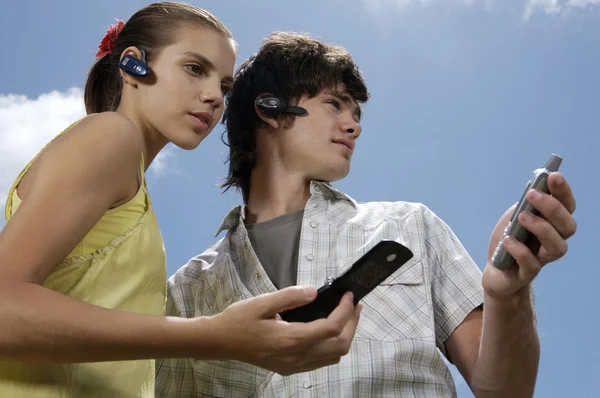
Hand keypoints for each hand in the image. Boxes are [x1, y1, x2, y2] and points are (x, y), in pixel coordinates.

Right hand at [207, 286, 361, 375]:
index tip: (348, 295)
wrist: (221, 342)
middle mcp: (296, 356)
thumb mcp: (263, 302)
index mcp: (290, 339)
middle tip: (355, 304)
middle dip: (352, 324)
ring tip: (347, 315)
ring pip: (333, 357)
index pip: (331, 327)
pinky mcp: (290, 368)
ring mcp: (294, 365)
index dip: (345, 311)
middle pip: (339, 346)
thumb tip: (315, 291)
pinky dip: (333, 347)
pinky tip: (329, 331)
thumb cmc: (239, 320)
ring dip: (345, 336)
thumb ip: (291, 296)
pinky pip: (321, 362)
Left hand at [482, 172, 576, 297]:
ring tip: (521, 217)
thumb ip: (526, 204)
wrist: (496, 270)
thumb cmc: (510, 239)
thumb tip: (535, 185)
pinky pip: (531, 264)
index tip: (554, 176)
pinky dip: (519, 250)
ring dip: (541, 228)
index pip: (568, 207)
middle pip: (568, 226)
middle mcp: (553, 242)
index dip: (563, 192)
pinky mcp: (527, 273)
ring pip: (557, 247)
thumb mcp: (515, 217)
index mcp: (553, 224)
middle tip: (532, 195)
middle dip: (552, 207)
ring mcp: (542, 259)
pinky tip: (507, 239)